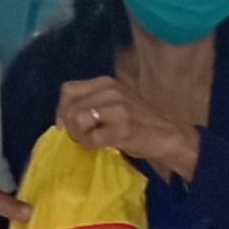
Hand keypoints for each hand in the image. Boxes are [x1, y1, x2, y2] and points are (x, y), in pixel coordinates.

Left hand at [55, 76, 201, 179]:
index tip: (69, 125)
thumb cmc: (136, 122)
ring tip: (92, 140)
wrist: (166, 135)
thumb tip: (62, 118)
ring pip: (77, 119)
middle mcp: (110, 90)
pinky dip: (90, 145)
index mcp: (105, 82)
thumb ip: (89, 103)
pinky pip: (91, 137)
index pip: (67, 90)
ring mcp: (117, 107)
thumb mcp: (112, 103)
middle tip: (84, 136)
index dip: (62, 109)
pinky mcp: (122, 127)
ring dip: (80, 135)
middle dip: (70, 126)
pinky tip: (101, 145)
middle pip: (70, 106)